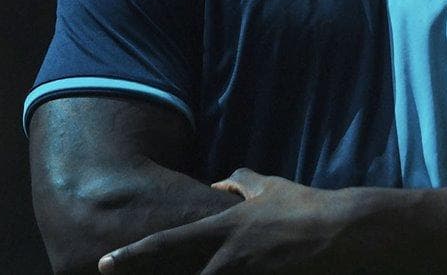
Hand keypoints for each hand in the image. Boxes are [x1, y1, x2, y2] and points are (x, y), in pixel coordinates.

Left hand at [98, 168, 355, 273]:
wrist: (342, 231)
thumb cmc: (307, 207)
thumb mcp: (272, 187)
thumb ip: (243, 182)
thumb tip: (221, 180)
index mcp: (222, 229)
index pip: (166, 243)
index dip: (132, 254)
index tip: (103, 264)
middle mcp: (226, 257)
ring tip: (203, 273)